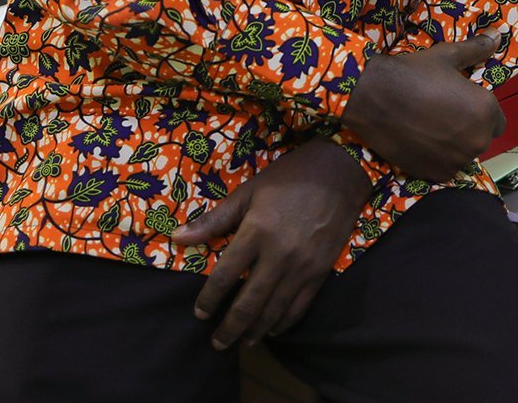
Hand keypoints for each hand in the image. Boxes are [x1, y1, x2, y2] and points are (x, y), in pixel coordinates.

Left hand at [169, 138, 372, 349]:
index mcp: (256, 233)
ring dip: (255, 331)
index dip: (209, 299)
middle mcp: (278, 256)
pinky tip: (273, 330)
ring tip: (242, 343)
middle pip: (248, 303)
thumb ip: (214, 219)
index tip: (199, 314)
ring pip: (274, 311)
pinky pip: (300, 306)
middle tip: (217, 344)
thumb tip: (178, 237)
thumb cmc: (289, 177)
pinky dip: (284, 323)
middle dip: (230, 327)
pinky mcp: (320, 272)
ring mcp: (302, 267)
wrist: (340, 173)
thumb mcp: (249, 191)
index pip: (225, 276)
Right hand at [338, 32, 504, 181]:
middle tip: (441, 114)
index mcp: (486, 110)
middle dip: (467, 129)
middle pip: (480, 138)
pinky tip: (418, 142)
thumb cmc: (413, 73)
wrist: (374, 97)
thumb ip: (475, 50)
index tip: (459, 105)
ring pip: (463, 154)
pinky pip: (445, 168)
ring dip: (452, 146)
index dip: (479, 113)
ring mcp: (458, 160)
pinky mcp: (437, 174)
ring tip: (427, 128)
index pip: (497, 121)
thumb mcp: (446, 56)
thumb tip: (497, 35)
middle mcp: (478, 139)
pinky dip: (436, 159)